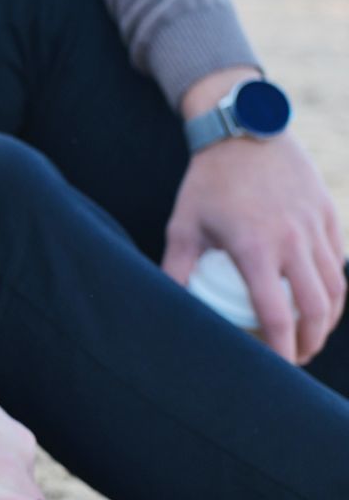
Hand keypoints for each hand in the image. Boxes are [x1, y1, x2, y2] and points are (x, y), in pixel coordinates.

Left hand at [163, 131, 345, 363]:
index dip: (280, 350)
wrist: (244, 131)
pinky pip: (339, 260)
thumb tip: (169, 308)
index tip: (277, 368)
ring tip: (311, 335)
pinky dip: (334, 285)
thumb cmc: (207, 183)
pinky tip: (319, 298)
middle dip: (312, 342)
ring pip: (336, 287)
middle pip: (317, 309)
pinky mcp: (330, 213)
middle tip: (298, 358)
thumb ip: (177, 270)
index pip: (276, 316)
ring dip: (328, 318)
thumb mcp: (183, 226)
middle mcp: (293, 240)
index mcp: (256, 248)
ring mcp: (316, 226)